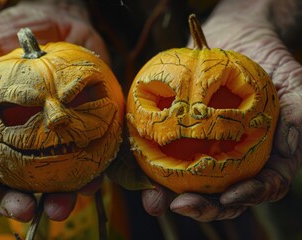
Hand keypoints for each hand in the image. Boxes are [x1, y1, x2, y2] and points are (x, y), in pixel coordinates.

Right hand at [0, 0, 107, 221]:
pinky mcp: (86, 127)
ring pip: (55, 178)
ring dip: (59, 197)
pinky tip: (93, 183)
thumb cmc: (16, 34)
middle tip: (28, 212)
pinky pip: (90, 156)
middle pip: (17, 180)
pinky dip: (92, 173)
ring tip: (64, 206)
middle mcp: (25, 139)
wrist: (57, 20)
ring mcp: (56, 136)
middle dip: (20, 201)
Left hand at [141, 0, 301, 221]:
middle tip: (182, 205)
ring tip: (154, 201)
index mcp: (264, 154)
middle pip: (223, 194)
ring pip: (192, 183)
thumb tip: (290, 151)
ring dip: (172, 197)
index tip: (230, 196)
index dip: (248, 196)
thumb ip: (297, 117)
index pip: (262, 186)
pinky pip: (167, 156)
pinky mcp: (181, 136)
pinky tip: (142, 176)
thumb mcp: (293, 83)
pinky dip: (154, 168)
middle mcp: (235, 157)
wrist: (234, 39)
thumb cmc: (268, 61)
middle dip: (205, 206)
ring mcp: (207, 148)